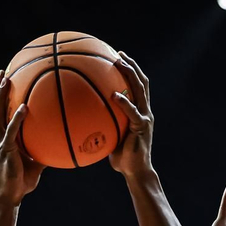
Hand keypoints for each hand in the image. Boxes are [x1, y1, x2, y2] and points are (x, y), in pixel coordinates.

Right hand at [0, 72, 44, 204]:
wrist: (9, 196)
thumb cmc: (21, 181)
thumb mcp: (35, 162)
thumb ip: (43, 149)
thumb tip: (60, 142)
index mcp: (0, 137)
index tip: (2, 80)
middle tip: (2, 72)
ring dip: (0, 95)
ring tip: (6, 80)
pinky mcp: (5, 150)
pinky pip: (11, 131)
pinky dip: (16, 118)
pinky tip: (24, 107)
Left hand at [107, 51, 154, 176]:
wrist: (135, 171)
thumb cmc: (121, 158)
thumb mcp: (110, 137)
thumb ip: (103, 125)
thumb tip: (81, 119)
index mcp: (140, 111)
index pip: (138, 86)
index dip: (130, 70)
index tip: (117, 58)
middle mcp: (144, 111)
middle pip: (141, 82)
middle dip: (131, 65)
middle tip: (117, 54)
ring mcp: (145, 118)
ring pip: (140, 90)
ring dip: (130, 73)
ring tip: (118, 63)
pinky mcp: (141, 127)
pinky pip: (132, 112)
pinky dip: (124, 102)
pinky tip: (114, 95)